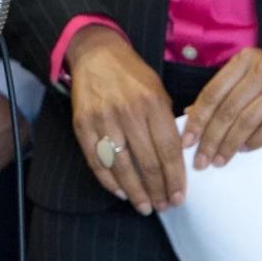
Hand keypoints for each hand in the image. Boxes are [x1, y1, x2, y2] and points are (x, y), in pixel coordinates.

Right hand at [65, 24, 184, 214]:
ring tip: (145, 206)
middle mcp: (128, 112)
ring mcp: (103, 119)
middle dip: (158, 190)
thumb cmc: (132, 74)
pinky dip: (109, 181)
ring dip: (135, 192)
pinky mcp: (82, 124)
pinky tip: (121, 191)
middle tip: (164, 205)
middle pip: (147, 163)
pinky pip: (97, 161)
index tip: (179, 197)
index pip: (168, 150)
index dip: (175, 178)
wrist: (95, 54)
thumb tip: (177, 159)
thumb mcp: (159, 90)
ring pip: (122, 167)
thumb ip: (167, 122)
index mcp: (152, 103)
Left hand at [182, 48, 261, 170]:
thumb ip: (226, 93)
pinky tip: (245, 150)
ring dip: (230, 144)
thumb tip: (191, 115)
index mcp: (245, 59)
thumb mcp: (254, 78)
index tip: (186, 141)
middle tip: (201, 159)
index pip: (213, 92)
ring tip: (219, 160)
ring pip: (247, 120)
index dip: (197, 119)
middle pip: (227, 108)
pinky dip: (254, 142)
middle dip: (210, 138)